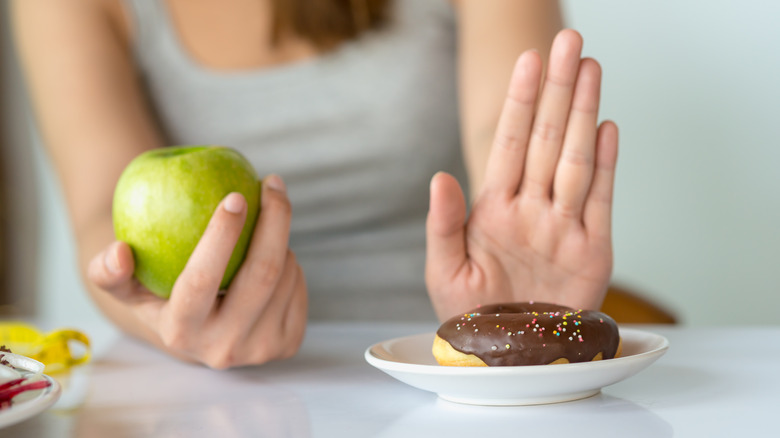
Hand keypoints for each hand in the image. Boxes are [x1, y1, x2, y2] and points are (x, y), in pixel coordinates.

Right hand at [88, 175, 307, 368]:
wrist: (198, 333)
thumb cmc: (158, 292)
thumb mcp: (126, 285)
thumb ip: (109, 271)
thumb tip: (118, 252)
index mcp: (180, 333)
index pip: (201, 280)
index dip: (221, 236)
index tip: (235, 196)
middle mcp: (223, 348)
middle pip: (261, 274)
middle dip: (273, 220)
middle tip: (271, 183)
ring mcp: (260, 350)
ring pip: (285, 275)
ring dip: (279, 239)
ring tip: (262, 225)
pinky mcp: (287, 343)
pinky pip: (299, 286)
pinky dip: (290, 260)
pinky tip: (275, 251)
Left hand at [426, 29, 618, 319]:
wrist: (507, 357)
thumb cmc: (471, 316)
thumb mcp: (444, 271)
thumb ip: (443, 223)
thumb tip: (439, 175)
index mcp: (494, 209)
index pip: (508, 143)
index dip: (519, 102)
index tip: (527, 62)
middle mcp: (531, 209)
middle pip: (546, 138)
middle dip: (556, 90)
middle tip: (568, 42)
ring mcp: (563, 226)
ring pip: (574, 158)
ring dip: (582, 113)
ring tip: (590, 68)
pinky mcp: (592, 249)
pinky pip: (600, 199)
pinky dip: (604, 164)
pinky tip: (605, 128)